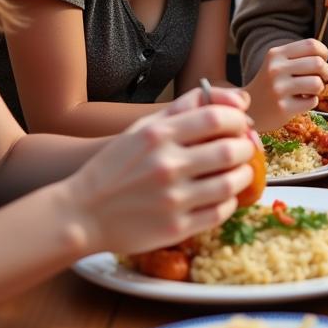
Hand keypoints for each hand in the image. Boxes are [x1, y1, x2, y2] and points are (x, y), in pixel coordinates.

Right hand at [61, 86, 254, 255]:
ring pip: (230, 184)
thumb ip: (186, 108)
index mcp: (159, 136)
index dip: (238, 120)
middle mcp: (166, 166)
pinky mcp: (175, 228)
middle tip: (244, 149)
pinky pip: (220, 213)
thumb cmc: (116, 166)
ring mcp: (172, 200)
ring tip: (239, 172)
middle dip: (246, 148)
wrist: (81, 214)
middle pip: (229, 151)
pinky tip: (224, 195)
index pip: (216, 119)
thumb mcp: (143, 129)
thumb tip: (235, 99)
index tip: (241, 125)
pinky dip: (230, 202)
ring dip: (244, 176)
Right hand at [248, 38, 327, 128]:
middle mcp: (276, 69)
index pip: (312, 45)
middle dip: (325, 72)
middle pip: (318, 63)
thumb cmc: (270, 84)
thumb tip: (325, 56)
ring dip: (319, 88)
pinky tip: (300, 102)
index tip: (321, 61)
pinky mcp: (283, 108)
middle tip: (320, 78)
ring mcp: (278, 89)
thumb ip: (299, 56)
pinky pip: (312, 101)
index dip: (323, 53)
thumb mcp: (277, 63)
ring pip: (317, 83)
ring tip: (309, 91)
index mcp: (276, 54)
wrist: (249, 110)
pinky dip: (311, 102)